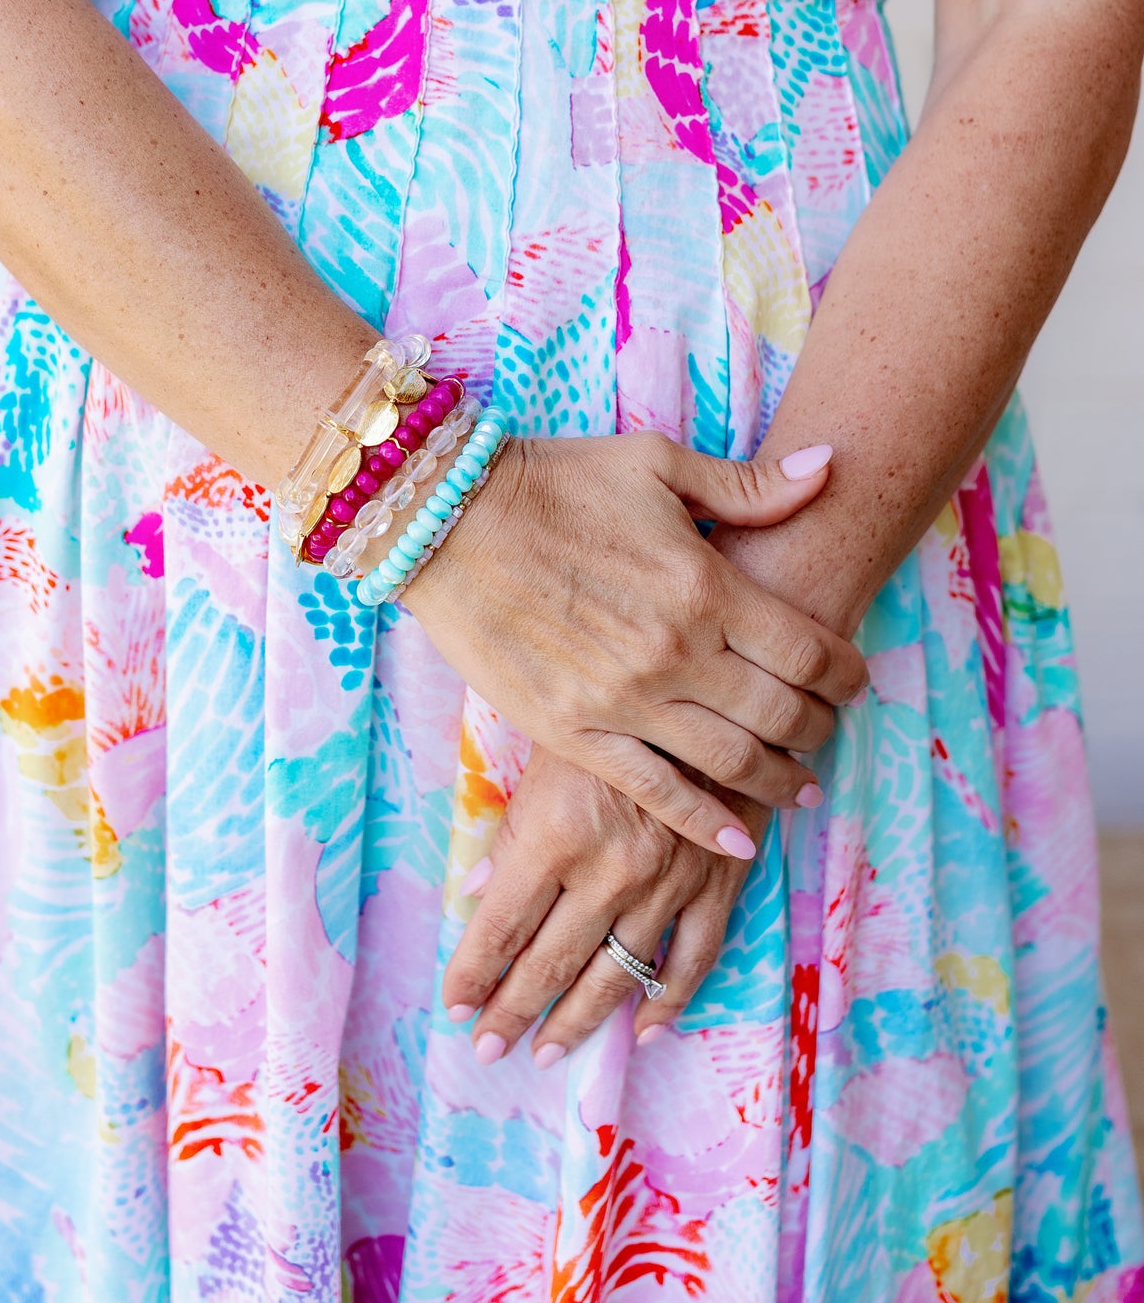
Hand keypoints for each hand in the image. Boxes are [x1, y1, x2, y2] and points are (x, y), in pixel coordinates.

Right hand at [406, 431, 865, 857]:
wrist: (448, 519)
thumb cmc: (555, 482)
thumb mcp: (657, 463)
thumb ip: (747, 485)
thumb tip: (831, 465)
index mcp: (706, 584)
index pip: (808, 649)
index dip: (845, 672)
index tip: (853, 680)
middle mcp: (678, 651)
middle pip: (781, 713)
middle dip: (819, 728)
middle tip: (828, 730)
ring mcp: (626, 700)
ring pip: (731, 762)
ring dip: (780, 780)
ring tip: (800, 785)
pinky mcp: (575, 732)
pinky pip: (656, 792)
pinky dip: (706, 824)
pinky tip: (738, 839)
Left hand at [442, 745, 763, 1062]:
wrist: (713, 696)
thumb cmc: (614, 716)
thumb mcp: (547, 757)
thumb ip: (512, 830)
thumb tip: (475, 893)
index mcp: (557, 836)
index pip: (502, 926)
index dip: (474, 973)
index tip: (454, 1005)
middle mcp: (609, 871)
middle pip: (550, 963)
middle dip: (511, 1013)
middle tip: (486, 1049)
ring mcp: (667, 885)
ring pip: (616, 977)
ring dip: (575, 1022)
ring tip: (543, 1054)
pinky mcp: (716, 886)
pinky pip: (693, 961)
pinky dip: (667, 1003)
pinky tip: (641, 1032)